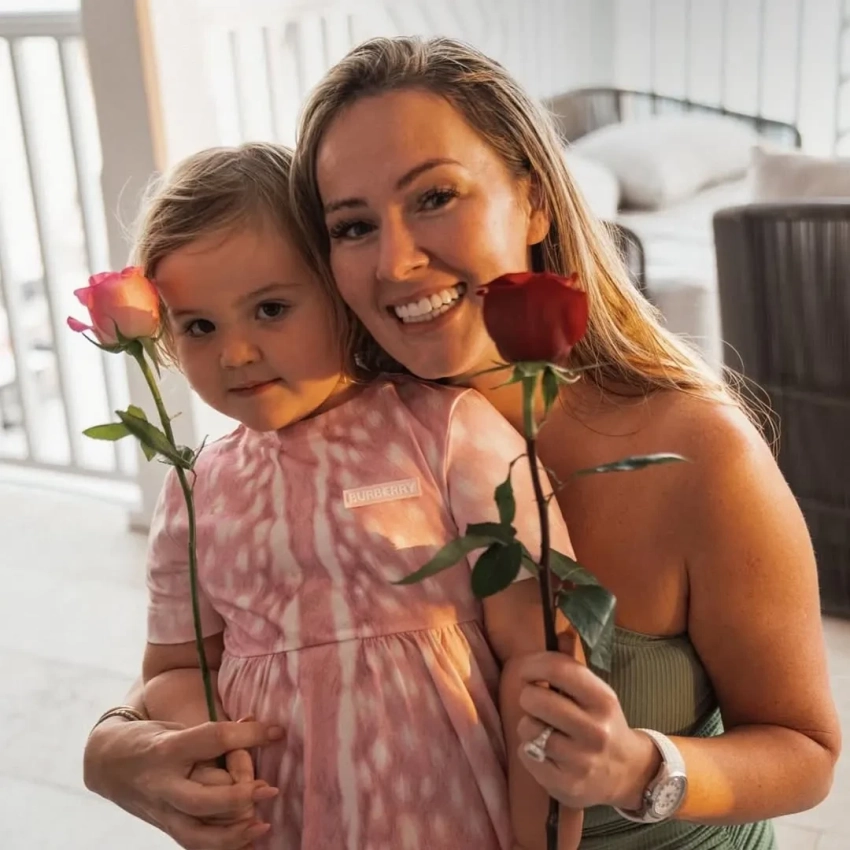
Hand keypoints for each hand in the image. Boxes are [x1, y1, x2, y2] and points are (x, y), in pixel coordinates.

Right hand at [84, 717, 281, 848]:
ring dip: (234, 834)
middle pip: (203, 800)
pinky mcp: (164, 827)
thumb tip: (256, 722)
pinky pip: (195, 845)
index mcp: (168, 749)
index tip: (277, 732)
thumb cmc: (152, 738)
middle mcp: (163, 785)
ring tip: (262, 825)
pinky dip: (223, 846)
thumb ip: (214, 732)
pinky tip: (247, 840)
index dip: (250, 734)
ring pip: (198, 834)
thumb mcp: (178, 727)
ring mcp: (162, 812)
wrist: (107, 763)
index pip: (215, 739)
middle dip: (239, 798)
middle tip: (269, 789)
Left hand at [515, 635, 659, 810]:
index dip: (533, 664)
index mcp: (603, 700)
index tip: (525, 669)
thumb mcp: (597, 693)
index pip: (559, 669)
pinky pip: (527, 755)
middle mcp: (595, 730)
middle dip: (529, 698)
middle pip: (536, 699)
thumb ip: (573, 666)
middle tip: (537, 703)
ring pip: (528, 729)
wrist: (629, 773)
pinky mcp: (567, 785)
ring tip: (543, 729)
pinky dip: (529, 751)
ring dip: (529, 726)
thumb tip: (560, 632)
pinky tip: (546, 752)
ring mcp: (581, 761)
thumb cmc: (603, 724)